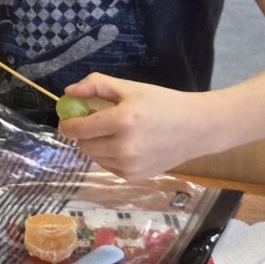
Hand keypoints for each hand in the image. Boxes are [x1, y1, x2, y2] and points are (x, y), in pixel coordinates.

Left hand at [57, 76, 214, 179]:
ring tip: (116, 132)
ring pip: (94, 157)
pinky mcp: (134, 177)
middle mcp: (123, 147)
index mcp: (122, 121)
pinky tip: (127, 145)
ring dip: (97, 145)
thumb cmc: (163, 103)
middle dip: (84, 133)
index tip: (69, 118)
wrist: (197, 128)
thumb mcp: (130, 88)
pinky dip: (110, 156)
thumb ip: (96, 86)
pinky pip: (108, 167)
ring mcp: (129, 166)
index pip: (78, 129)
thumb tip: (67, 93)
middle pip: (83, 145)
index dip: (68, 124)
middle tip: (97, 122)